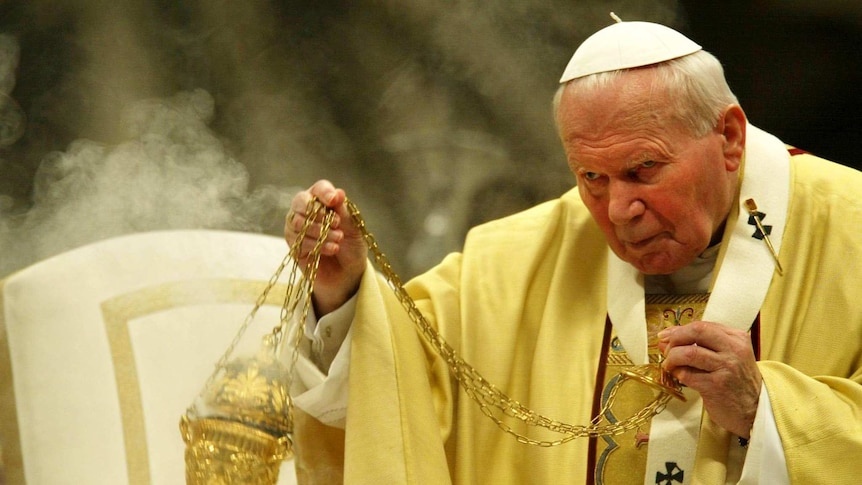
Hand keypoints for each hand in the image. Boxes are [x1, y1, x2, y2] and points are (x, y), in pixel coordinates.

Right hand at [284, 180, 367, 315]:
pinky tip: (332, 249)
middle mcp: (307, 211)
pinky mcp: (294, 245)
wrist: (348, 273)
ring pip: (298, 222)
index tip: (334, 200)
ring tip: (339, 239)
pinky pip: (298, 240)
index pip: (319, 189)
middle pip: (300, 201)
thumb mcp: (353, 228)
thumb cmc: (351, 246)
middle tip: (336, 223)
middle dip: (318, 212)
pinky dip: (316, 244)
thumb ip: (343, 211)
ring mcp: (297, 228)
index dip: (325, 192)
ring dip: (320, 231)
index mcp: (324, 201)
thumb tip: (339, 192)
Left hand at [657, 321, 761, 437]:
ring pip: (688, 353)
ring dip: (672, 358)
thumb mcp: (727, 356)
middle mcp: (733, 350)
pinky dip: (678, 374)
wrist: (756, 409)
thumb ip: (701, 344)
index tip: (666, 336)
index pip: (702, 326)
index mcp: (737, 338)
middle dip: (675, 338)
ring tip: (670, 365)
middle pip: (696, 332)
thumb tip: (666, 337)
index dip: (679, 330)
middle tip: (666, 349)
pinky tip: (679, 376)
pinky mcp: (716, 386)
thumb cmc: (737, 381)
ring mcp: (726, 368)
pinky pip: (688, 374)